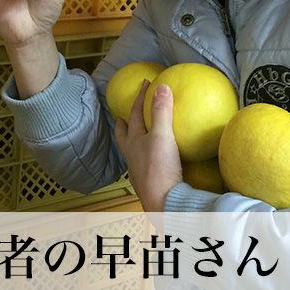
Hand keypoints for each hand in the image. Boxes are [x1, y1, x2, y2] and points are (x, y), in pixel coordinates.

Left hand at [114, 81, 182, 211]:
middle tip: (123, 116)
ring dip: (136, 141)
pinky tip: (159, 157)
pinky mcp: (151, 183)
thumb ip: (161, 111)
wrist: (165, 205)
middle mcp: (132, 156)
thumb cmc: (159, 169)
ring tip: (141, 135)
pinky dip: (150, 155)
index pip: (134, 115)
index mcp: (132, 143)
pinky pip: (147, 164)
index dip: (140, 98)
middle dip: (124, 124)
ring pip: (133, 151)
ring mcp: (140, 171)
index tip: (146, 84)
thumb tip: (162, 86)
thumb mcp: (162, 136)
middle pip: (124, 136)